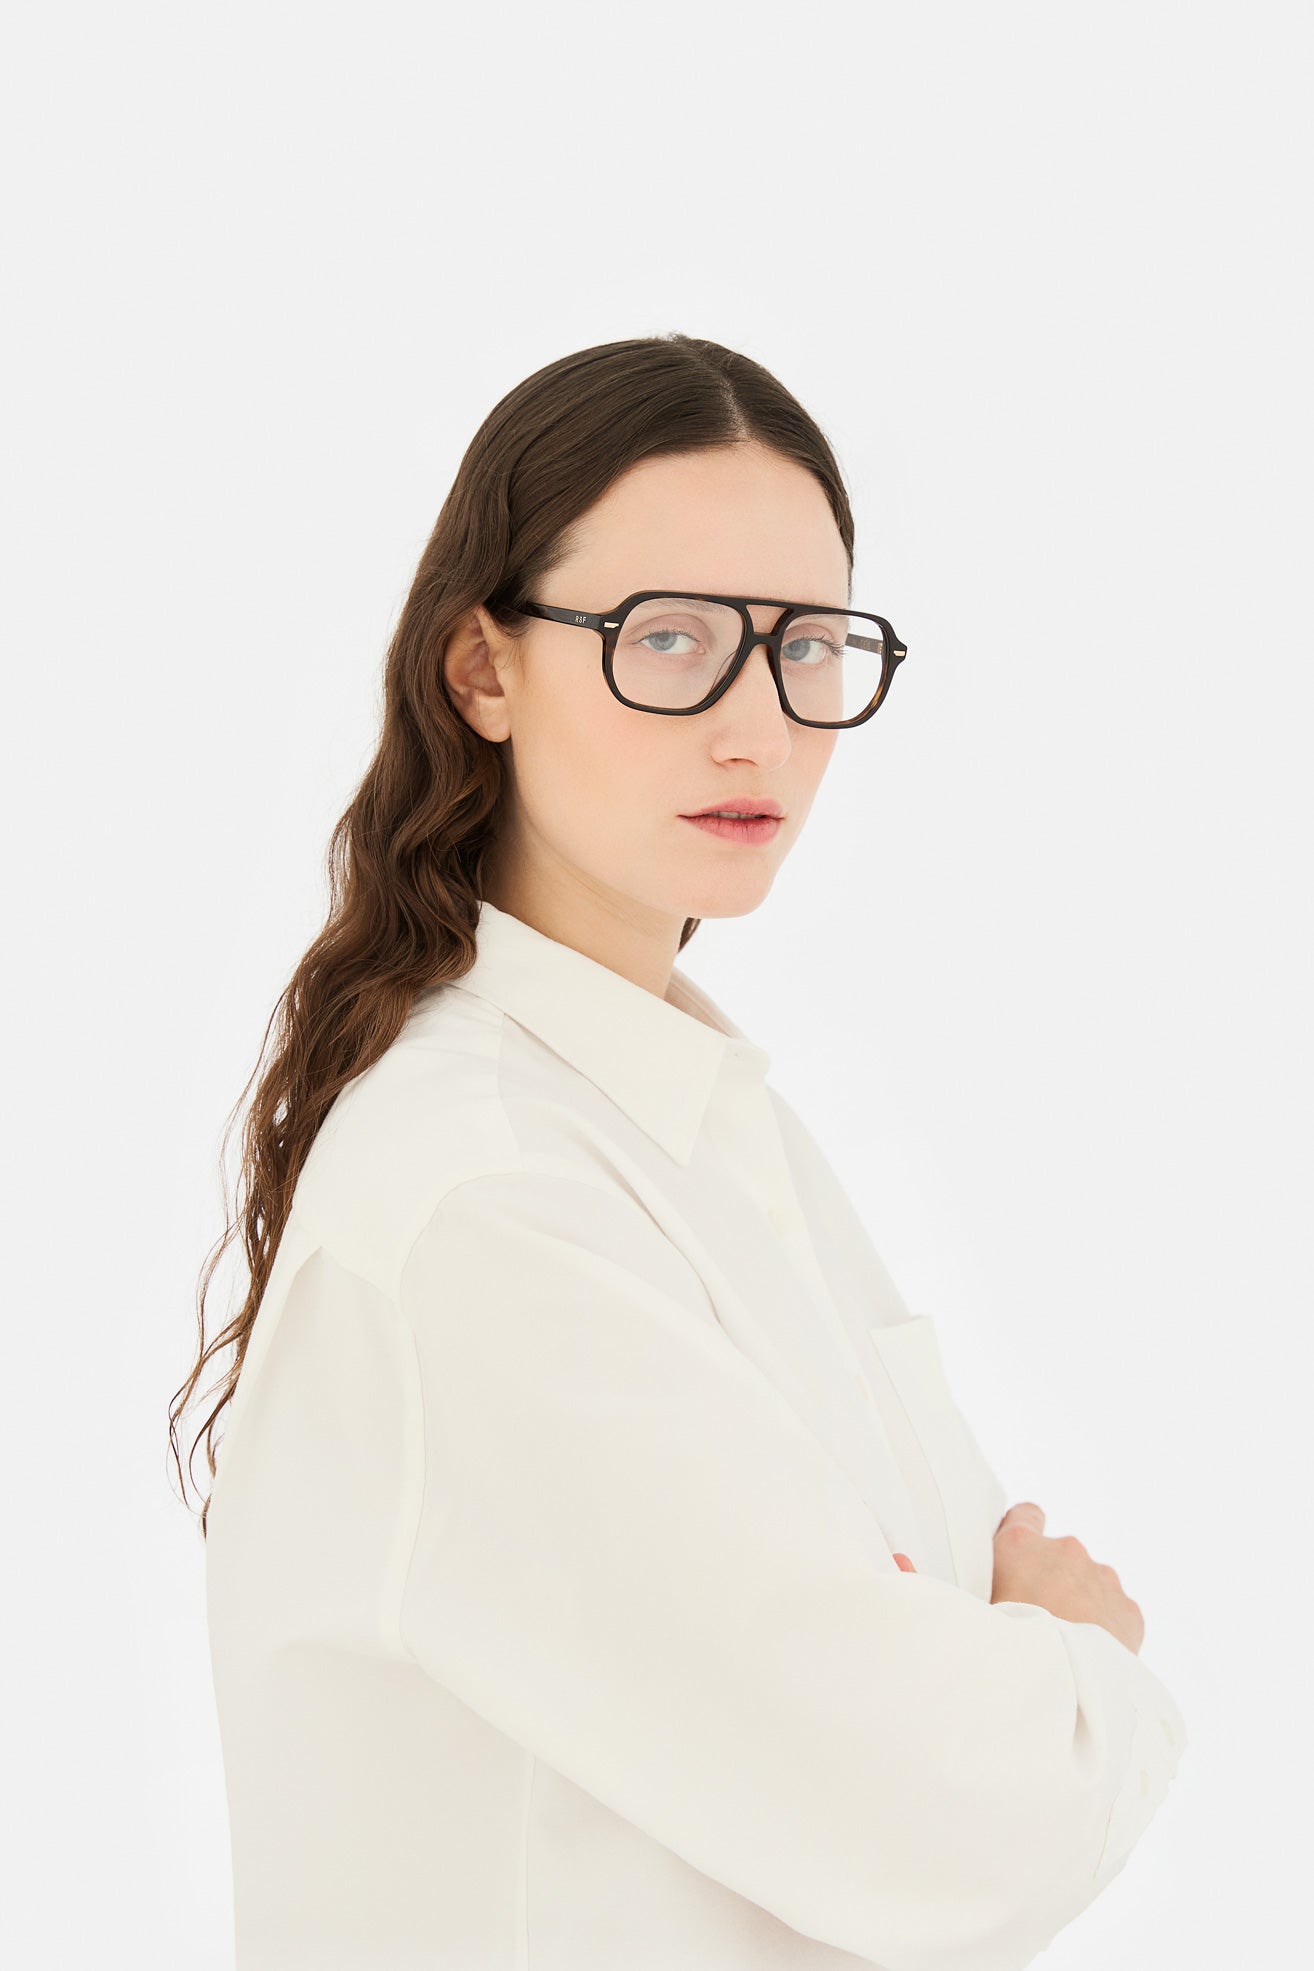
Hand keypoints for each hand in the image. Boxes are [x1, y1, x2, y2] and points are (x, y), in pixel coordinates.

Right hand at [989, 1501, 1144, 1653]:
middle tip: (1041, 1621)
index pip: (1027, 1514)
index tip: (1021, 1560)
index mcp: (1021, 1544)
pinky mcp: (1128, 1609)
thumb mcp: (977, 1605)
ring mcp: (1102, 1578)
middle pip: (1062, 1557)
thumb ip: (991, 1582)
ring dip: (1081, 1603)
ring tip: (1067, 1643)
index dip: (1024, 1538)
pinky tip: (1090, 1653)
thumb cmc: (1006, 1648)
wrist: (1057, 1683)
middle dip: (1054, 1582)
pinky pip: (1116, 1611)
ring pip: (1091, 1584)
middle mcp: (1066, 1551)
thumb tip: (983, 1585)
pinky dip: (1107, 1627)